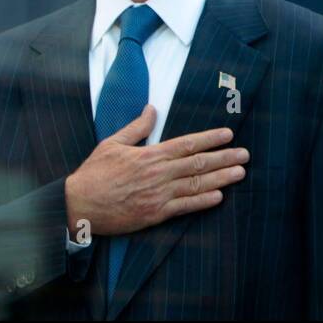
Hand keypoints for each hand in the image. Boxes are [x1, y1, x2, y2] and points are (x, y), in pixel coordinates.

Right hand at [64, 106, 249, 236]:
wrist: (77, 206)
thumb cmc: (93, 174)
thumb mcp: (112, 144)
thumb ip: (137, 127)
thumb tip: (152, 108)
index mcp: (150, 155)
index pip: (187, 144)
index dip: (210, 139)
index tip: (228, 134)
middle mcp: (158, 174)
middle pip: (198, 164)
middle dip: (224, 158)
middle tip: (245, 154)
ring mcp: (158, 195)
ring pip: (196, 185)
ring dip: (221, 178)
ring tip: (240, 173)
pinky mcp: (154, 214)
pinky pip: (184, 207)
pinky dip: (203, 202)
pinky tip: (219, 196)